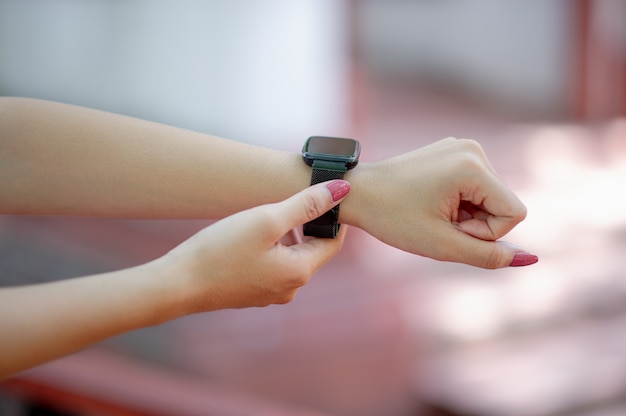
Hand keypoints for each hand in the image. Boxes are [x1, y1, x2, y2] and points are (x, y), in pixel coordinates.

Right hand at [163, 180, 350, 311]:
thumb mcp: (267, 219)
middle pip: (313, 249)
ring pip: (292, 257)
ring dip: (290, 234)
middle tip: (298, 196)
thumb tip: (342, 190)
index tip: (327, 194)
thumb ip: (306, 205)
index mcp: (300, 272)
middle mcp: (290, 288)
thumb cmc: (221, 250)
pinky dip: (273, 246)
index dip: (334, 216)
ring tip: (273, 211)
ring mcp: (270, 293)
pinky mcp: (251, 291)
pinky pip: (274, 265)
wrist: (177, 284)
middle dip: (311, 223)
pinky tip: (254, 233)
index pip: (333, 242)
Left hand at [346, 138, 536, 268]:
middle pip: (503, 204)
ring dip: (467, 215)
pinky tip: (432, 202)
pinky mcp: (453, 152)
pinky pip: (475, 187)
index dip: (487, 234)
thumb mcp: (443, 245)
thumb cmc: (393, 218)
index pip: (514, 213)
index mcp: (473, 166)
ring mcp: (462, 147)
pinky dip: (459, 203)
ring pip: (490, 198)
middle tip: (437, 222)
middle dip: (476, 224)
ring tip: (433, 213)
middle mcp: (473, 149)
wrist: (358, 193)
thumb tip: (531, 259)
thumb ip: (488, 255)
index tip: (450, 230)